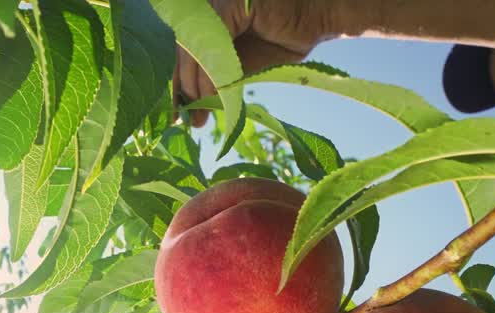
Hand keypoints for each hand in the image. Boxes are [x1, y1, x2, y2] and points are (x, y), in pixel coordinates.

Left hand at [175, 0, 330, 126]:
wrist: (318, 20)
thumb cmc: (284, 39)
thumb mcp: (241, 67)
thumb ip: (216, 81)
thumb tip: (195, 110)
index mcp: (206, 19)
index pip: (182, 52)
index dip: (176, 83)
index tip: (176, 116)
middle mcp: (206, 6)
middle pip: (182, 50)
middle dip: (181, 87)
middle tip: (184, 120)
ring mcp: (216, 2)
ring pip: (193, 47)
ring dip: (195, 82)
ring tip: (202, 109)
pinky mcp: (229, 4)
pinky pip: (211, 41)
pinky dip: (209, 69)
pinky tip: (213, 92)